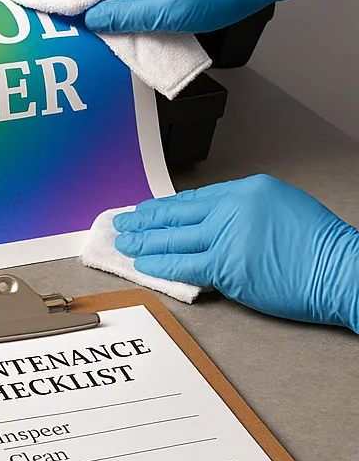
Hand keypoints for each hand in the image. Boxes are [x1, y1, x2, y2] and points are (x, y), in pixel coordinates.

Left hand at [113, 175, 358, 329]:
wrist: (344, 271)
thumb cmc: (319, 247)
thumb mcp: (279, 209)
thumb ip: (242, 214)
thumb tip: (210, 227)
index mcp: (246, 190)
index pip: (194, 199)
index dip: (165, 208)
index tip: (146, 210)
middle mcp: (233, 208)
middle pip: (177, 215)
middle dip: (145, 219)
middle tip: (123, 222)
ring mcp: (228, 237)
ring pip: (174, 239)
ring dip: (144, 241)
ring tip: (125, 243)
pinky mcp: (226, 266)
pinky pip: (183, 265)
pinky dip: (159, 264)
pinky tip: (143, 264)